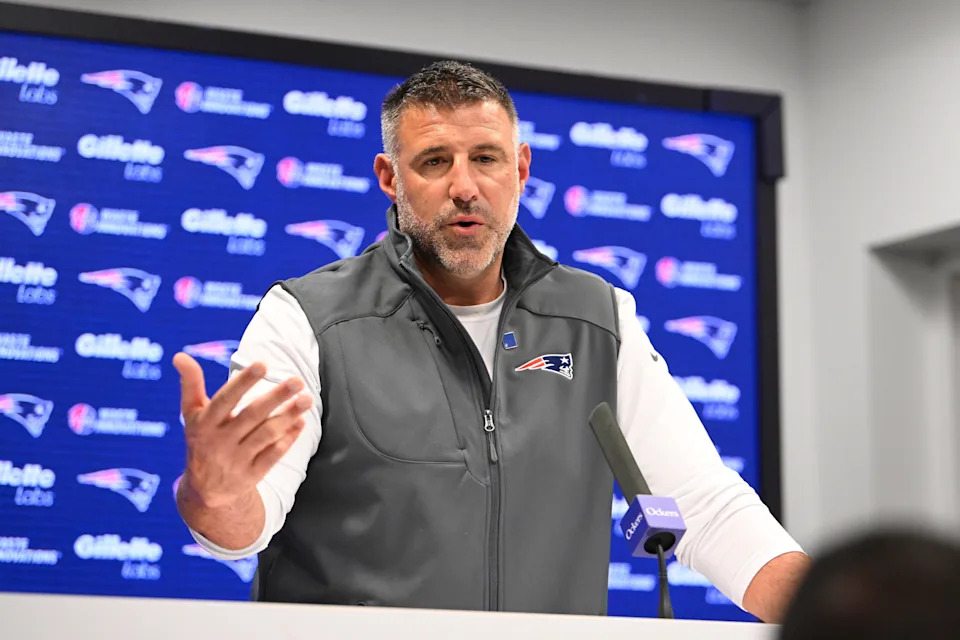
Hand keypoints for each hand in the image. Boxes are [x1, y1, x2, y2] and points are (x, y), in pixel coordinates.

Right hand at [173, 352, 312, 508]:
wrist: (204, 491)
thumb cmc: (202, 440)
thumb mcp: (191, 415)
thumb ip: (190, 385)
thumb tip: (179, 356)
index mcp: (204, 423)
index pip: (225, 400)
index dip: (243, 382)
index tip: (263, 364)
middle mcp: (219, 442)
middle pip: (252, 416)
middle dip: (276, 397)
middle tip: (298, 381)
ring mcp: (236, 460)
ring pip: (266, 435)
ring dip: (288, 416)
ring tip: (306, 399)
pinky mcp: (251, 476)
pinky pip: (273, 455)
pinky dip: (288, 439)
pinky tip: (300, 422)